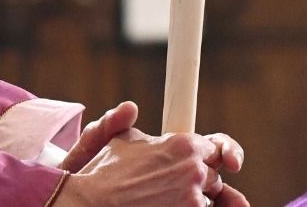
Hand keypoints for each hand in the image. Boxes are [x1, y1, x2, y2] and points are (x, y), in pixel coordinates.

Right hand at [58, 107, 247, 206]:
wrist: (92, 203)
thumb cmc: (104, 173)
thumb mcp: (121, 138)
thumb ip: (134, 120)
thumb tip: (131, 108)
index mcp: (184, 144)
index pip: (214, 148)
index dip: (208, 157)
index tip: (206, 163)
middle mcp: (194, 170)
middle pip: (213, 176)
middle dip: (198, 180)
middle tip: (172, 184)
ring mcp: (192, 198)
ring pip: (206, 199)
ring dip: (192, 199)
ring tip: (163, 197)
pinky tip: (163, 206)